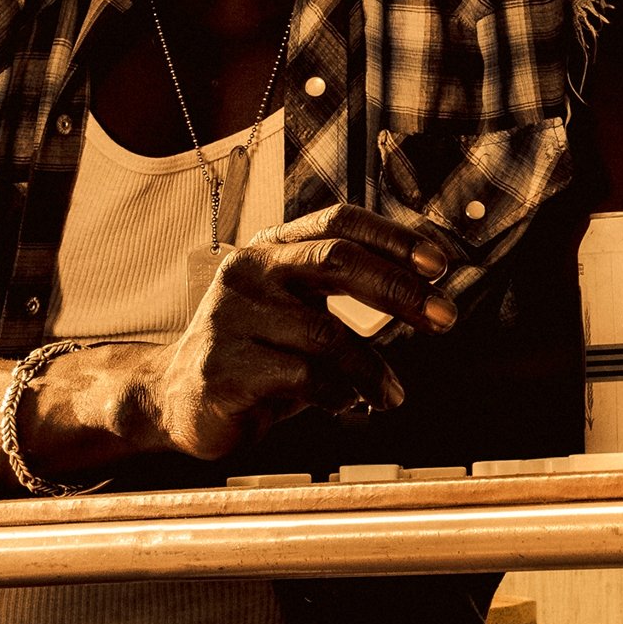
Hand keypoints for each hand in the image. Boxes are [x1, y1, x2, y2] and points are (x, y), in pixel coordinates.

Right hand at [130, 203, 466, 456]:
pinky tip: (347, 401)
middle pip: (336, 260)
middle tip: (445, 318)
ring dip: (372, 368)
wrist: (177, 397)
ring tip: (390, 392)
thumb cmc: (258, 350)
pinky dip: (340, 393)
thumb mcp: (302, 308)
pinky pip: (303, 377)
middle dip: (399, 289)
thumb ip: (350, 286)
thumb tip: (428, 271)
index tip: (442, 263)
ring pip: (326, 332)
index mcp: (272, 249)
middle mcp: (249, 272)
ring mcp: (231, 318)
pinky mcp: (224, 368)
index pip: (339, 222)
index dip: (395, 236)